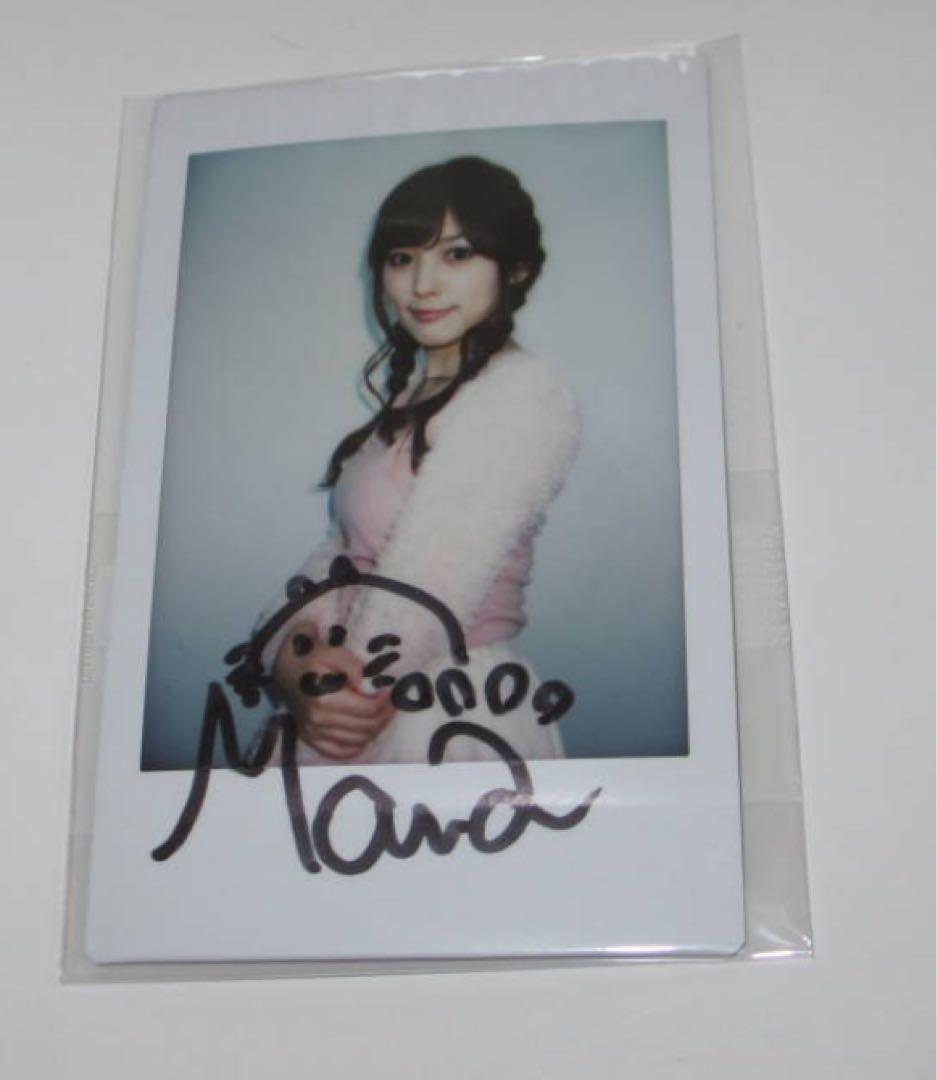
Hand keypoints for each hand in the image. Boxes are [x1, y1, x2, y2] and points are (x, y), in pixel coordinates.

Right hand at [272, 623, 394, 759]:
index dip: (386, 703)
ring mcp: (313, 732)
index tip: (392, 693)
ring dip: (375, 730)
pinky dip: (357, 746)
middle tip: (392, 703)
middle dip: (385, 716)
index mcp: (324, 698)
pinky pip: (340, 752)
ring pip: (357, 741)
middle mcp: (318, 720)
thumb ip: (355, 668)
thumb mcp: (334, 652)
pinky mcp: (311, 739)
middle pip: (366, 727)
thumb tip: (372, 686)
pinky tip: (365, 732)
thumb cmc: (311, 656)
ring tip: (381, 714)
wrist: (284, 667)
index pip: (368, 710)